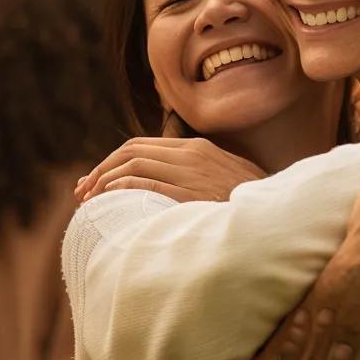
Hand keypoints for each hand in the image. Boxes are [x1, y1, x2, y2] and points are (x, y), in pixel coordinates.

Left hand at [74, 137, 264, 202]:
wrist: (277, 214)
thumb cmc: (252, 202)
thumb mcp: (226, 177)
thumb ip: (200, 174)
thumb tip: (170, 186)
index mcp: (198, 148)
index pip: (142, 145)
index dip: (112, 162)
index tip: (95, 182)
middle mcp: (191, 155)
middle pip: (131, 151)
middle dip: (100, 169)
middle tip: (82, 193)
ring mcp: (191, 173)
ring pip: (134, 165)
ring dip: (104, 182)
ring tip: (89, 202)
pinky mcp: (191, 193)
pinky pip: (147, 184)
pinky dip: (122, 188)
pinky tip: (108, 200)